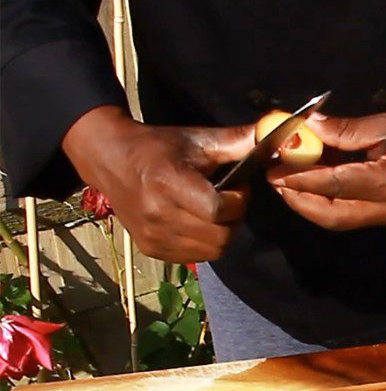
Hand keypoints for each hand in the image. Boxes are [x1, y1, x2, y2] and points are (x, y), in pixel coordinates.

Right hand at [63, 106, 254, 262]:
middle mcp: (158, 214)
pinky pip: (195, 257)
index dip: (238, 201)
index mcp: (168, 183)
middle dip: (233, 219)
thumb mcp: (196, 139)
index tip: (238, 186)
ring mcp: (153, 236)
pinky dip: (204, 243)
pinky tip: (198, 222)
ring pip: (211, 250)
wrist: (110, 159)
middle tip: (228, 200)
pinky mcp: (151, 249)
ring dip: (221, 232)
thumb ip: (235, 141)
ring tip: (213, 211)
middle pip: (220, 236)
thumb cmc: (158, 148)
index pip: (218, 210)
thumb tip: (270, 134)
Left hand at [268, 95, 385, 229]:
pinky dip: (330, 205)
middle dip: (300, 202)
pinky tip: (316, 188)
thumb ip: (347, 131)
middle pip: (333, 217)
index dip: (301, 178)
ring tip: (289, 186)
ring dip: (312, 207)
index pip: (334, 185)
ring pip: (341, 221)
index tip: (275, 169)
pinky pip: (354, 216)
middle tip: (276, 182)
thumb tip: (310, 127)